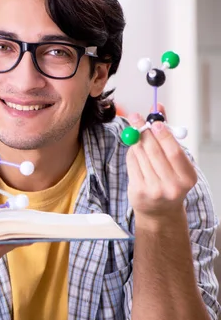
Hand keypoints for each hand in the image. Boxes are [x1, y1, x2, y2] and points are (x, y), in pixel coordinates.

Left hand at [126, 104, 196, 227]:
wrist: (159, 211)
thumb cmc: (169, 180)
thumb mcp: (175, 160)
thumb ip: (167, 134)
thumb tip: (159, 108)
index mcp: (187, 177)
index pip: (174, 152)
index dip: (163, 135)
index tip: (154, 121)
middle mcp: (173, 186)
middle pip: (154, 152)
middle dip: (143, 131)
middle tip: (135, 117)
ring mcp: (154, 190)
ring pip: (140, 156)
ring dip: (136, 141)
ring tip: (135, 134)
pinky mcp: (138, 191)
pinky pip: (131, 164)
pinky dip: (131, 154)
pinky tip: (134, 151)